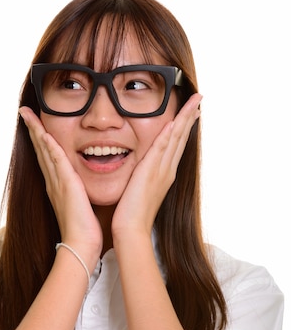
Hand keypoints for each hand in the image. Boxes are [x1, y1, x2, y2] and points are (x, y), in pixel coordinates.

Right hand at [19, 107, 101, 267]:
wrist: (81, 244)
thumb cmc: (84, 230)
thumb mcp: (82, 207)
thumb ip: (81, 195)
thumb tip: (85, 192)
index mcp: (58, 186)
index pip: (48, 158)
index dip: (41, 141)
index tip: (36, 126)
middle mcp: (53, 182)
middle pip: (41, 150)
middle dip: (33, 130)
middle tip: (25, 112)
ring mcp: (57, 182)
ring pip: (44, 150)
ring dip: (36, 130)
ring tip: (28, 114)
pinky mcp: (65, 183)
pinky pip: (54, 159)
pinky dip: (48, 144)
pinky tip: (44, 131)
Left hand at [111, 93, 201, 240]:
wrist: (132, 230)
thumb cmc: (132, 215)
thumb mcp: (140, 190)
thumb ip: (143, 177)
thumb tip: (142, 170)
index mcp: (164, 174)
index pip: (176, 144)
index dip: (184, 126)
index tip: (192, 112)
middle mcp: (167, 170)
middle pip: (181, 138)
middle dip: (190, 117)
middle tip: (198, 99)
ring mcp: (161, 171)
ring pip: (176, 139)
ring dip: (184, 119)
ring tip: (194, 102)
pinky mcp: (150, 173)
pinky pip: (161, 150)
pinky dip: (169, 135)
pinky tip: (174, 122)